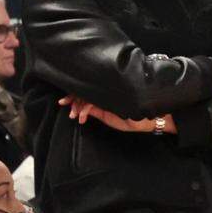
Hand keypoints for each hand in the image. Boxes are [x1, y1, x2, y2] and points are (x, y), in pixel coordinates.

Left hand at [58, 96, 175, 133]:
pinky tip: (82, 118)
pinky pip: (93, 103)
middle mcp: (106, 93)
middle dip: (72, 99)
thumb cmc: (133, 119)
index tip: (63, 102)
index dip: (74, 96)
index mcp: (104, 97)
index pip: (86, 93)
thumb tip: (82, 109)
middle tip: (63, 104)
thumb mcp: (109, 117)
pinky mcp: (112, 99)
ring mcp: (109, 94)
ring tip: (74, 116)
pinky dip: (85, 110)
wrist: (148, 120)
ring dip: (78, 107)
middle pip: (84, 92)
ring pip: (87, 96)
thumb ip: (97, 111)